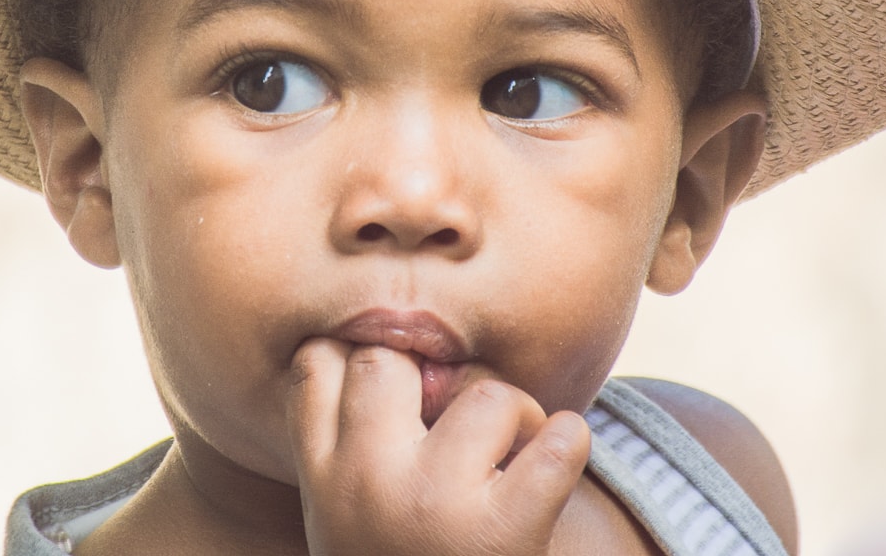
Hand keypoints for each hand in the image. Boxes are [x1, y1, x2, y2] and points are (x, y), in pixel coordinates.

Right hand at [287, 337, 590, 555]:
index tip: (396, 383)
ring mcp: (433, 504)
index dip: (357, 356)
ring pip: (480, 392)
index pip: (316, 364)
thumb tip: (396, 353)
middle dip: (430, 376)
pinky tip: (559, 460)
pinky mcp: (504, 532)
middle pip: (388, 360)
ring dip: (512, 412)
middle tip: (459, 418)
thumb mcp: (344, 523)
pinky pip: (556, 441)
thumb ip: (348, 452)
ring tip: (516, 452)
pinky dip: (570, 442)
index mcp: (321, 483)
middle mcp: (366, 484)